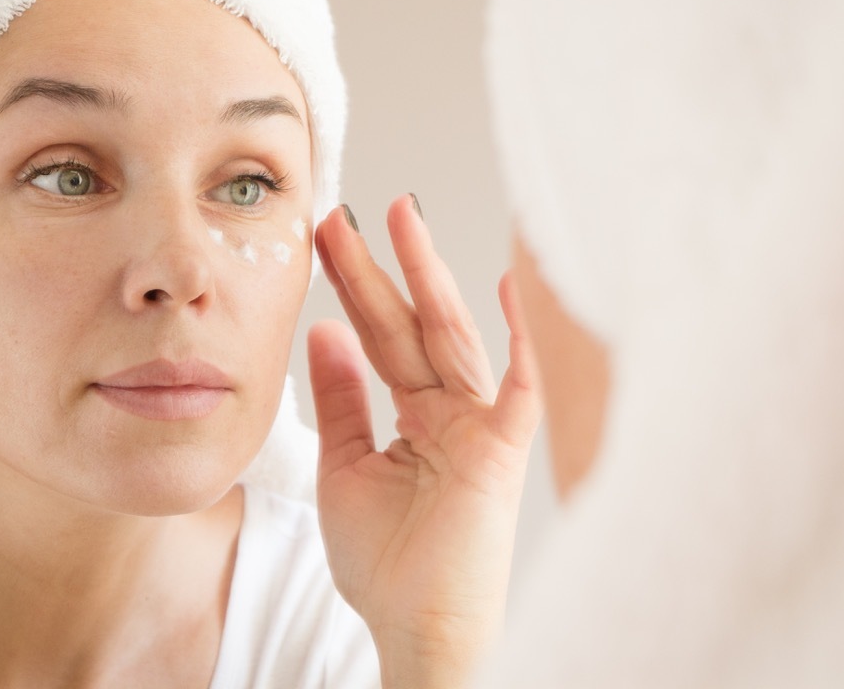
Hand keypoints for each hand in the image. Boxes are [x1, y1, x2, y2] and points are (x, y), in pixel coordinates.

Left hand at [308, 196, 542, 688]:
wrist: (416, 627)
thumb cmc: (386, 563)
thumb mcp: (345, 466)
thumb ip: (339, 399)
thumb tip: (324, 333)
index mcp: (417, 416)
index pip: (380, 338)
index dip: (353, 289)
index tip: (324, 241)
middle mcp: (453, 412)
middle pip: (410, 326)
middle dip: (377, 269)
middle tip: (342, 215)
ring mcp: (482, 426)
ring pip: (451, 338)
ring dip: (426, 278)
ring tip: (399, 220)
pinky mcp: (505, 451)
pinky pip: (518, 386)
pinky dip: (520, 338)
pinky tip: (509, 285)